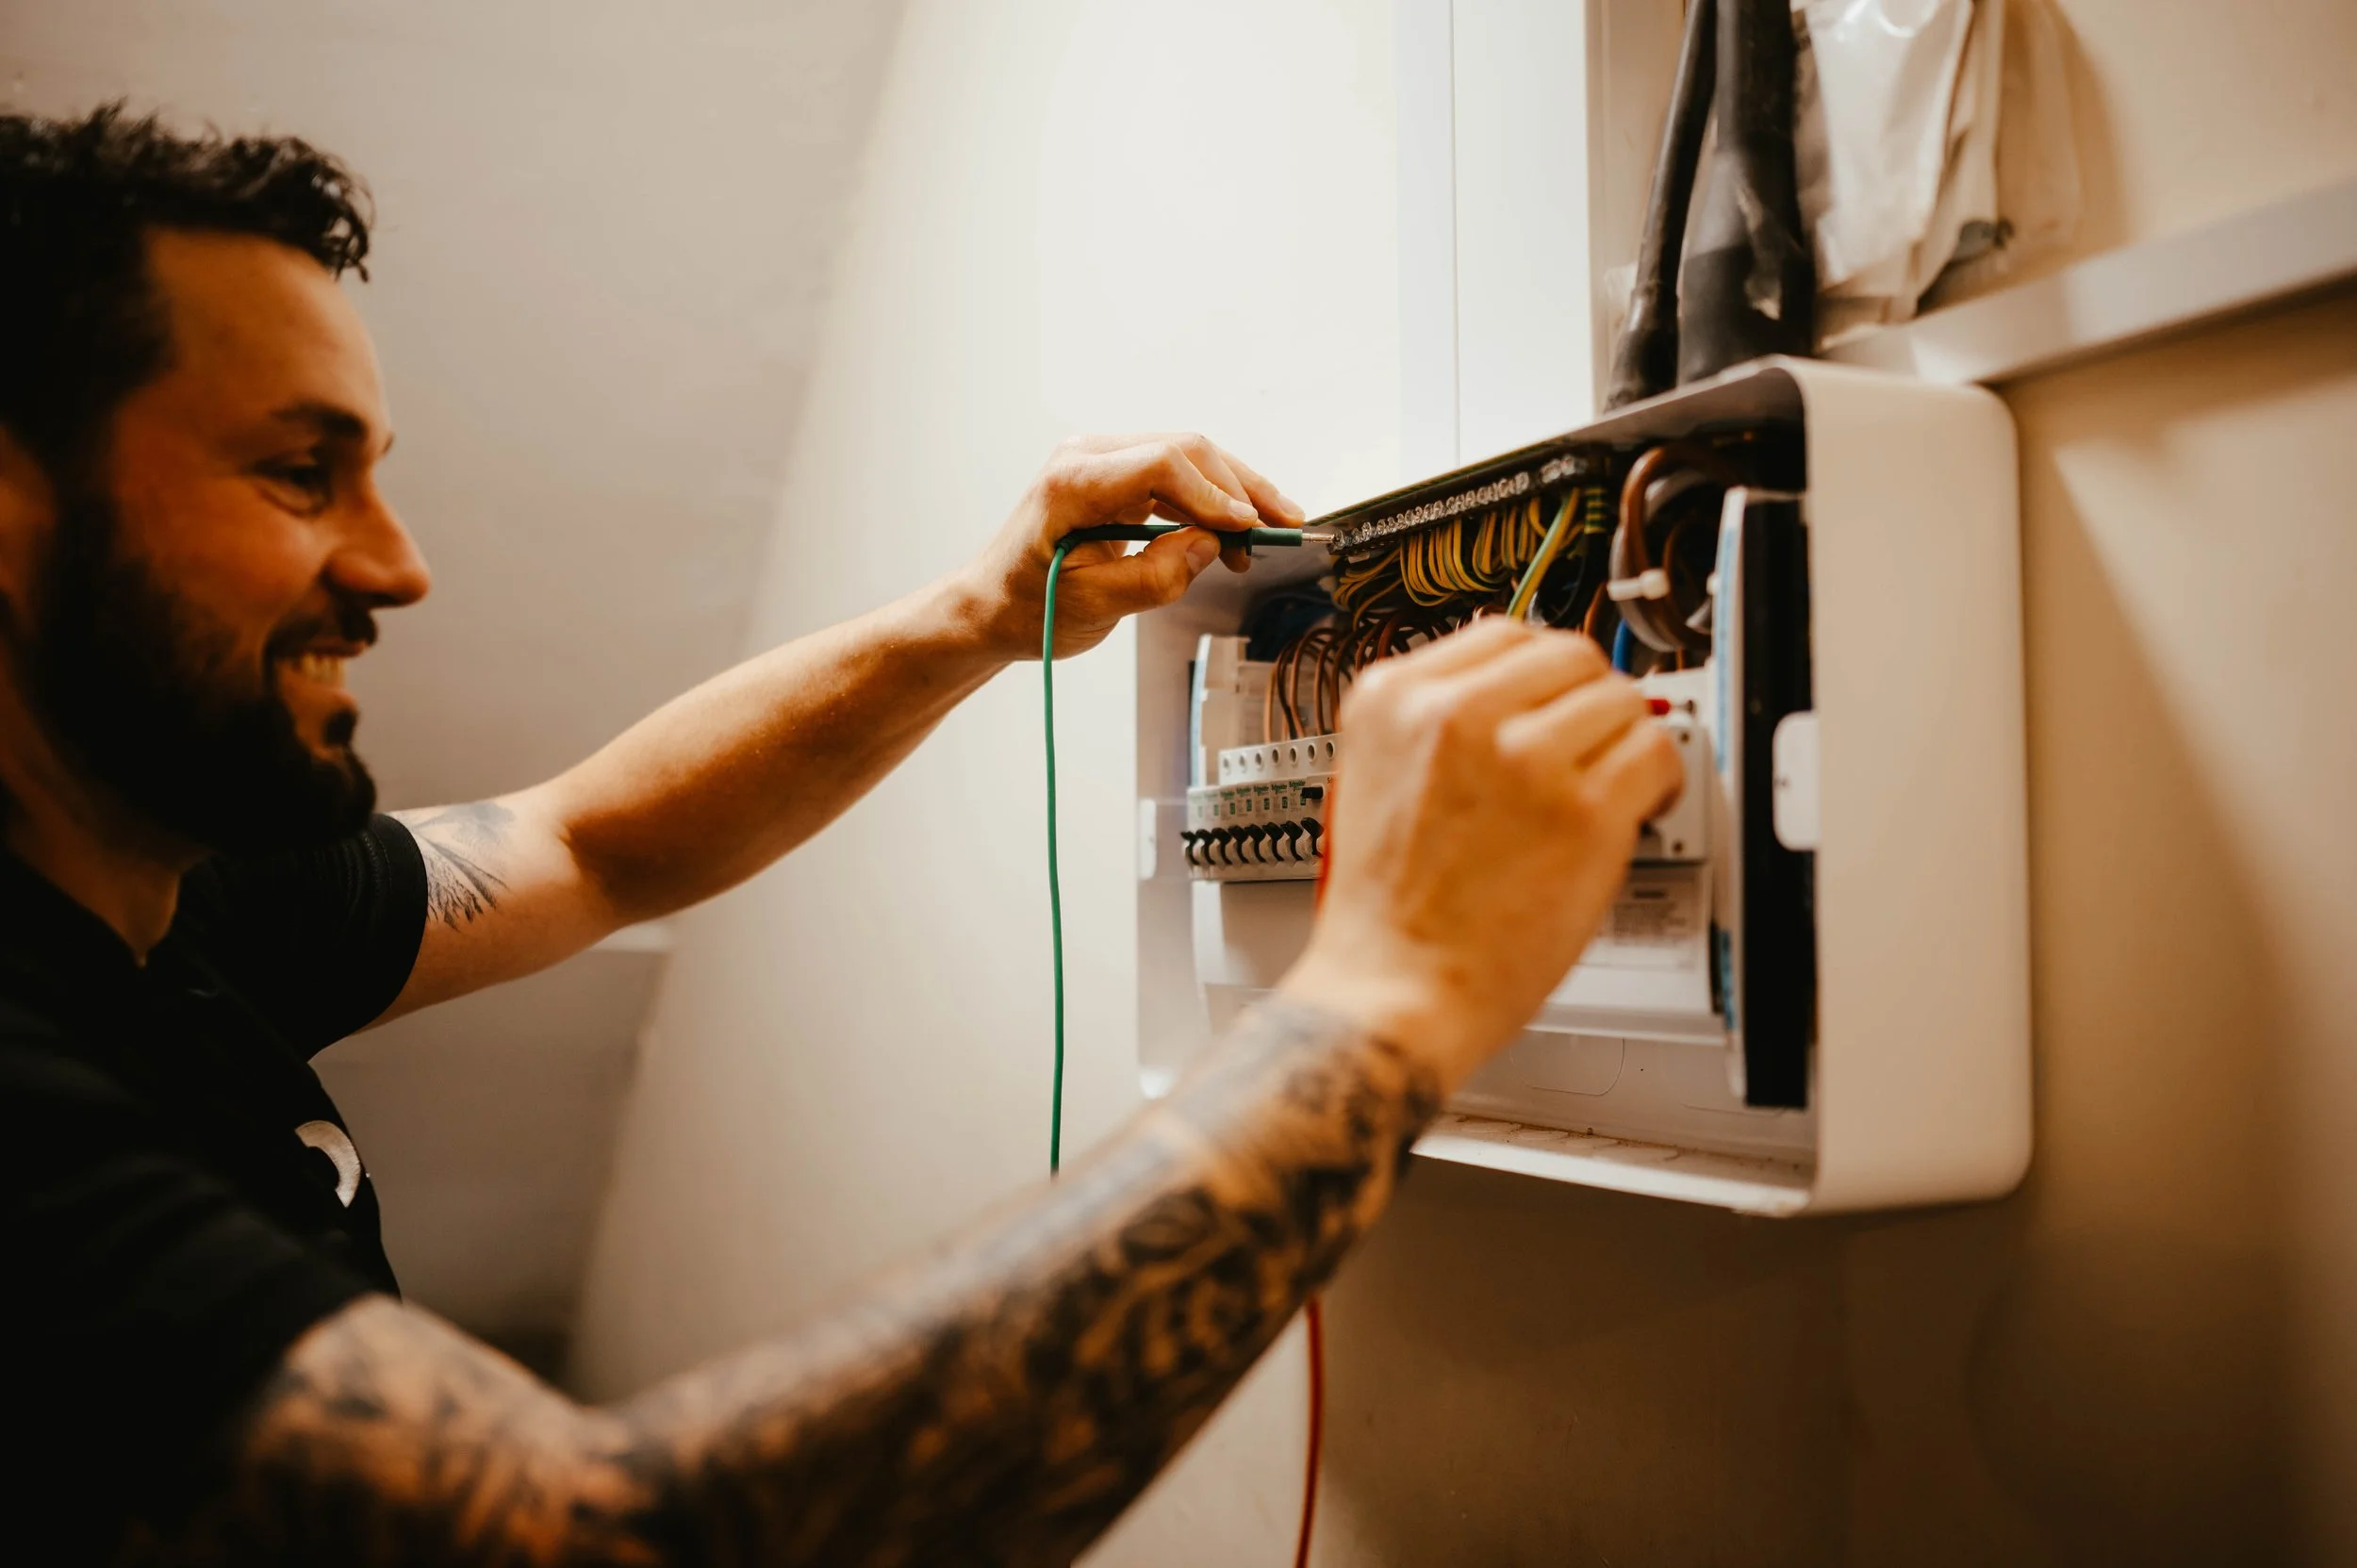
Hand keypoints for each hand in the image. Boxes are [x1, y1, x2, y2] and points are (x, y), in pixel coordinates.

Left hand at [958, 433, 1303, 660]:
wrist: (991, 606)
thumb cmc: (1027, 608)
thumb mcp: (1094, 606)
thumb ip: (1156, 577)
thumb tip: (1211, 544)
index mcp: (1072, 482)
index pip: (1162, 464)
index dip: (1214, 494)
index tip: (1248, 528)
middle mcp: (1088, 456)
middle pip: (1185, 451)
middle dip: (1239, 490)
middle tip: (1279, 530)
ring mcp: (1102, 460)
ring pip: (1188, 458)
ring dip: (1232, 494)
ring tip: (1267, 533)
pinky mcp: (1116, 475)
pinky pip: (1176, 475)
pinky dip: (1210, 501)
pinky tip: (1235, 531)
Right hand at [1278, 618, 1684, 1090]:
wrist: (1392, 991)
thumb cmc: (1384, 912)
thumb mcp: (1370, 777)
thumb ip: (1437, 725)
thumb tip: (1519, 696)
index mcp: (1393, 698)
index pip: (1502, 633)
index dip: (1539, 674)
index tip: (1555, 700)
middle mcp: (1454, 713)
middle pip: (1568, 654)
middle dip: (1587, 701)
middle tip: (1589, 746)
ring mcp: (1522, 758)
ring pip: (1619, 699)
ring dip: (1624, 740)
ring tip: (1609, 785)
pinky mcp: (1583, 810)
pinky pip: (1654, 753)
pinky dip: (1659, 779)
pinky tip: (1638, 808)